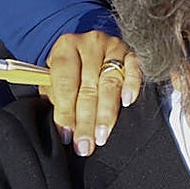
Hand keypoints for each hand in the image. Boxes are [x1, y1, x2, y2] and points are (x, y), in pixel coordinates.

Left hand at [44, 32, 141, 156]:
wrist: (88, 46)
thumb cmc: (69, 68)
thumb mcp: (55, 76)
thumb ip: (55, 97)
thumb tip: (63, 128)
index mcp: (66, 46)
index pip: (65, 81)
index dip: (65, 110)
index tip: (66, 135)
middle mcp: (90, 43)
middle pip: (88, 87)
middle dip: (86, 120)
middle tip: (85, 145)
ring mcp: (112, 46)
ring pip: (110, 83)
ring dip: (106, 113)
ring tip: (102, 136)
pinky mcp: (130, 52)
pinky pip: (134, 69)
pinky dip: (131, 85)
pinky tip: (127, 102)